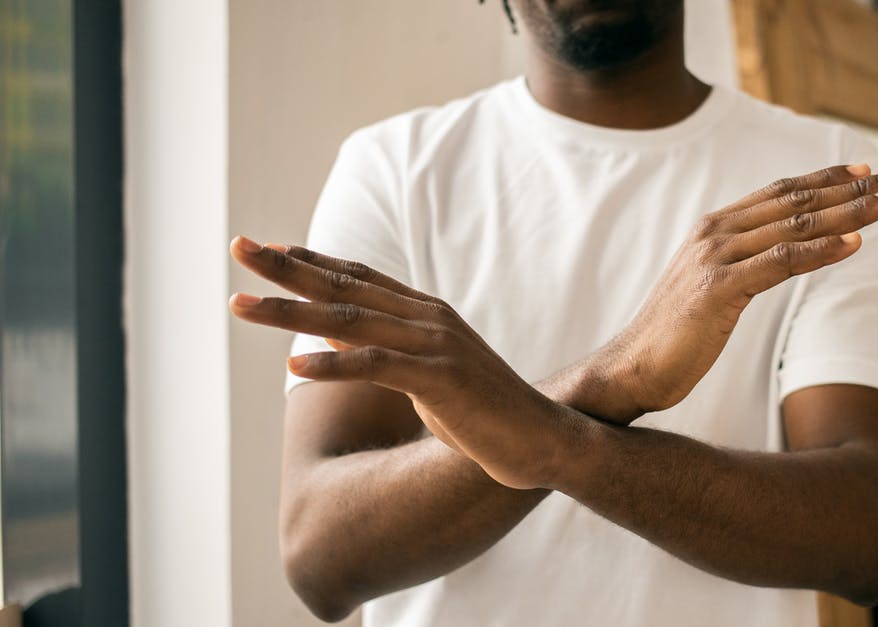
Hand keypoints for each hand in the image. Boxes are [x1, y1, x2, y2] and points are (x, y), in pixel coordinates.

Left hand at [228, 238, 573, 489]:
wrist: (540, 437)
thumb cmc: (483, 411)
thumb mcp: (428, 373)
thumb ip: (387, 349)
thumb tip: (339, 338)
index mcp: (425, 313)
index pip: (358, 276)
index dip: (310, 261)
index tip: (267, 249)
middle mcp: (427, 318)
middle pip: (344, 286)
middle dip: (286, 268)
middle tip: (239, 247)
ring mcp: (434, 345)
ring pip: (349, 321)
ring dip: (291, 313)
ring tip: (242, 305)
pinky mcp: (439, 378)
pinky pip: (376, 366)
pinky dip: (333, 364)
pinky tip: (294, 364)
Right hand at [596, 164, 877, 418]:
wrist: (632, 367)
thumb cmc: (675, 334)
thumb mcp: (712, 286)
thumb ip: (743, 262)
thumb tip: (780, 254)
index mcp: (714, 228)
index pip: (780, 192)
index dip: (826, 178)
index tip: (866, 170)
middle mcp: (715, 232)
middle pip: (795, 201)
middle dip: (851, 189)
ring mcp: (715, 257)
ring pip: (795, 225)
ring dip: (850, 212)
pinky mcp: (718, 288)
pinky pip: (782, 263)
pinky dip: (821, 251)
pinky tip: (855, 243)